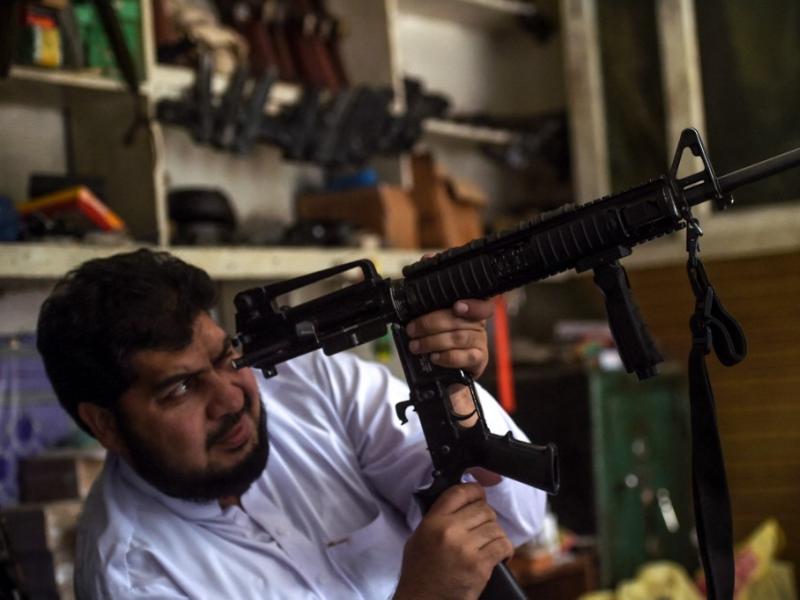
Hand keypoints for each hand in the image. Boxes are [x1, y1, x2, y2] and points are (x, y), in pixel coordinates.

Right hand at [394, 483, 512, 599]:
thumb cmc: (420, 573)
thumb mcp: (419, 538)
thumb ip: (437, 517)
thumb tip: (460, 503)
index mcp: (433, 522)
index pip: (460, 492)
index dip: (475, 490)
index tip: (479, 495)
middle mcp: (449, 531)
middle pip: (483, 509)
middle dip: (487, 518)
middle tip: (482, 529)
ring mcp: (465, 549)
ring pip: (495, 527)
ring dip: (496, 535)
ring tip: (489, 545)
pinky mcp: (479, 567)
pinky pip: (503, 546)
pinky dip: (505, 550)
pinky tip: (499, 556)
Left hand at [405, 298, 493, 378]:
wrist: (457, 366)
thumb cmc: (445, 339)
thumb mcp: (439, 324)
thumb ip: (432, 316)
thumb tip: (413, 318)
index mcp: (469, 309)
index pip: (477, 304)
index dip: (470, 305)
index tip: (456, 306)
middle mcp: (478, 324)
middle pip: (457, 321)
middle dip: (429, 324)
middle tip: (412, 331)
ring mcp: (479, 341)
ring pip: (458, 338)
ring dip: (433, 342)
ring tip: (416, 346)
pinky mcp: (478, 359)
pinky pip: (464, 357)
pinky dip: (446, 357)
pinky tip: (434, 357)